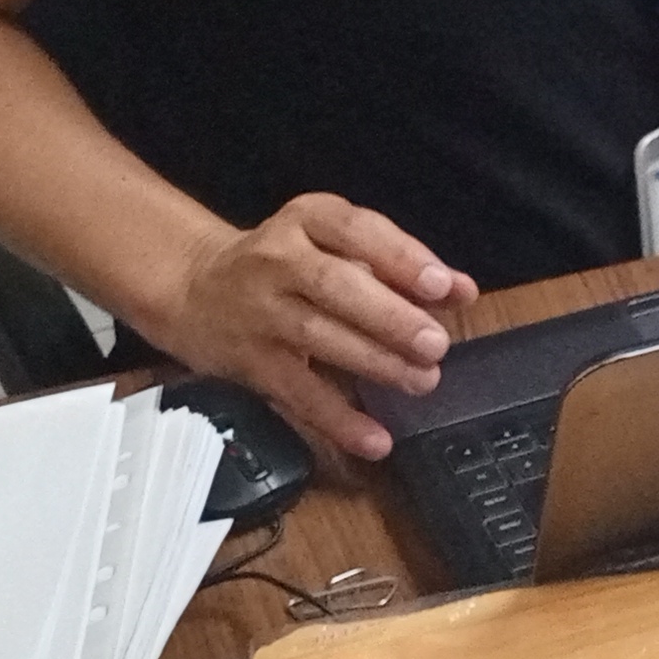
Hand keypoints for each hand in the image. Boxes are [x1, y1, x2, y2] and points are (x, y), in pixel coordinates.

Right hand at [155, 195, 465, 462]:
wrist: (194, 288)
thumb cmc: (288, 263)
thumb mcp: (337, 246)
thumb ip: (401, 266)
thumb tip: (463, 291)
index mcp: (307, 219)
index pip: (357, 230)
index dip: (400, 258)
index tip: (442, 286)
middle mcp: (278, 260)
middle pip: (335, 286)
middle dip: (389, 316)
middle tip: (435, 344)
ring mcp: (260, 312)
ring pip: (318, 337)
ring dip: (374, 363)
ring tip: (422, 381)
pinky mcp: (250, 362)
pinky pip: (297, 393)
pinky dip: (337, 420)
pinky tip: (375, 439)